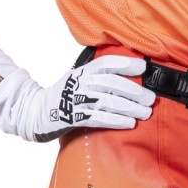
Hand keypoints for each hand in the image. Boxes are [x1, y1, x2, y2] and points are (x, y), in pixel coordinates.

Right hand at [24, 55, 155, 141]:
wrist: (36, 112)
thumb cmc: (65, 96)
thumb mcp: (79, 80)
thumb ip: (99, 78)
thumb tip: (129, 78)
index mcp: (83, 71)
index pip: (106, 63)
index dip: (125, 64)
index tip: (144, 67)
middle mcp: (80, 83)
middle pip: (111, 83)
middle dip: (134, 90)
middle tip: (151, 98)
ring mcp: (76, 100)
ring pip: (107, 101)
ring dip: (130, 107)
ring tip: (145, 113)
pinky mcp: (73, 118)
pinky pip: (98, 118)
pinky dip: (115, 121)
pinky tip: (129, 123)